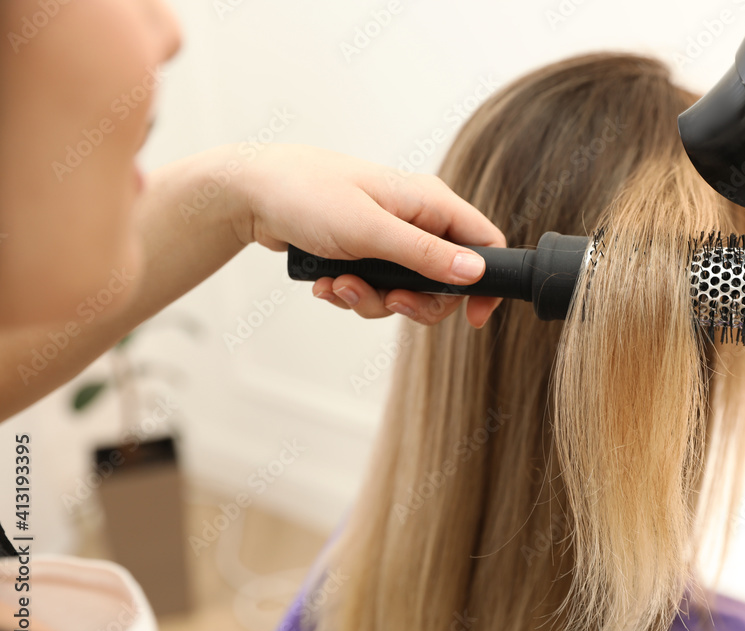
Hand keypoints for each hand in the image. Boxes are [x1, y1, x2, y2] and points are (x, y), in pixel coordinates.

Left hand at [236, 145, 504, 327]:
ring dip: (372, 300)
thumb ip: (424, 254)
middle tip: (388, 302)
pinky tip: (326, 283)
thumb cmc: (307, 194)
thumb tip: (474, 273)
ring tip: (338, 285)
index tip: (472, 317)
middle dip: (414, 301)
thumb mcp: (369, 230)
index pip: (485, 243)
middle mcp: (417, 220)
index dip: (486, 283)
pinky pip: (376, 290)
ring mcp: (390, 238)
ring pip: (407, 292)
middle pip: (445, 281)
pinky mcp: (366, 254)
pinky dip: (352, 295)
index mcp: (429, 202)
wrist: (251, 193)